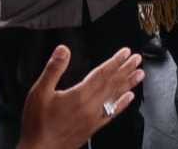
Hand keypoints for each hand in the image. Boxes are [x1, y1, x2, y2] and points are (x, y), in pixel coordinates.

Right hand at [18, 45, 144, 148]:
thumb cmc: (37, 124)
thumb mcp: (39, 92)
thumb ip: (53, 69)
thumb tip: (63, 50)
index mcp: (79, 95)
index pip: (102, 74)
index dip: (115, 61)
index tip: (126, 52)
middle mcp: (90, 106)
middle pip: (112, 83)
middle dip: (126, 69)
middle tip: (137, 59)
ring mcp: (93, 118)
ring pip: (115, 97)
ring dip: (128, 84)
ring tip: (139, 74)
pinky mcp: (93, 128)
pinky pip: (111, 113)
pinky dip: (121, 104)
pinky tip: (129, 98)